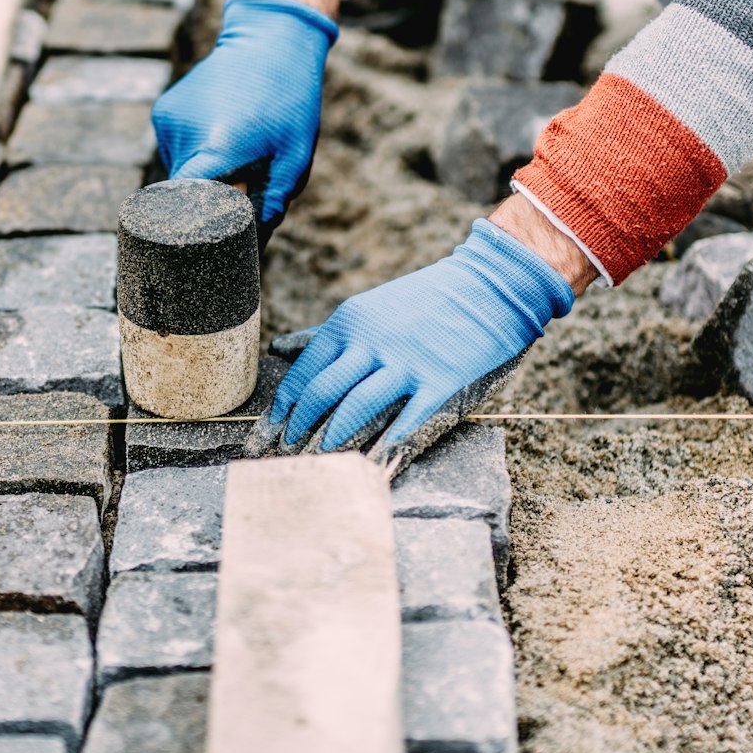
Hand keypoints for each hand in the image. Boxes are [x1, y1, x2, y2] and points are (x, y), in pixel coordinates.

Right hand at [153, 0, 336, 222]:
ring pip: (177, 174)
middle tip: (238, 192)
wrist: (269, 40)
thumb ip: (272, 204)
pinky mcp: (163, 112)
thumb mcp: (294, 157)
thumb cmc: (289, 101)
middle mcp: (182, 136)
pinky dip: (194, 154)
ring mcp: (168, 123)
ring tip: (233, 154)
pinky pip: (175, 151)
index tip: (213, 240)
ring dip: (201, 177)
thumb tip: (255, 245)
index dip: (198, 229)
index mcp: (214, 149)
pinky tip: (218, 135)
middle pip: (183, 197)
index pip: (187, 209)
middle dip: (208, 203)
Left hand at [265, 218, 575, 451]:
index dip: (283, 409)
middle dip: (299, 429)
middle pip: (323, 394)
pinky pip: (407, 420)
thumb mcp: (368, 308)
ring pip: (357, 408)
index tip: (267, 434)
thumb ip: (327, 335)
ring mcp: (406, 363)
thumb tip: (282, 351)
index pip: (304, 374)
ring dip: (334, 440)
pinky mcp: (440, 382)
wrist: (485, 287)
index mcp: (350, 324)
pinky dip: (386, 446)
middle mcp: (372, 343)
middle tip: (285, 455)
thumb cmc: (421, 302)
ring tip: (321, 462)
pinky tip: (371, 464)